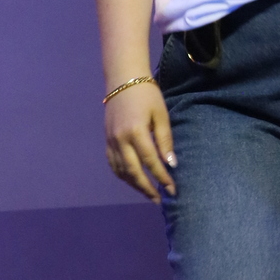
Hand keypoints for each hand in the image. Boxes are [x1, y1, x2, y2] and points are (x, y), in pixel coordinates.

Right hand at [105, 82, 176, 202]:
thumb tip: (171, 164)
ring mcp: (111, 141)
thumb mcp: (161, 115)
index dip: (162, 177)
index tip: (172, 189)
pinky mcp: (107, 140)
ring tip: (148, 193)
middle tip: (159, 199)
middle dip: (147, 188)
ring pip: (121, 171)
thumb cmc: (147, 95)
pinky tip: (133, 180)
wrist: (123, 80)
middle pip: (133, 171)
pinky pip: (113, 164)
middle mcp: (120, 140)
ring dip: (134, 185)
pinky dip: (123, 175)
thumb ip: (165, 140)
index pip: (150, 162)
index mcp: (135, 132)